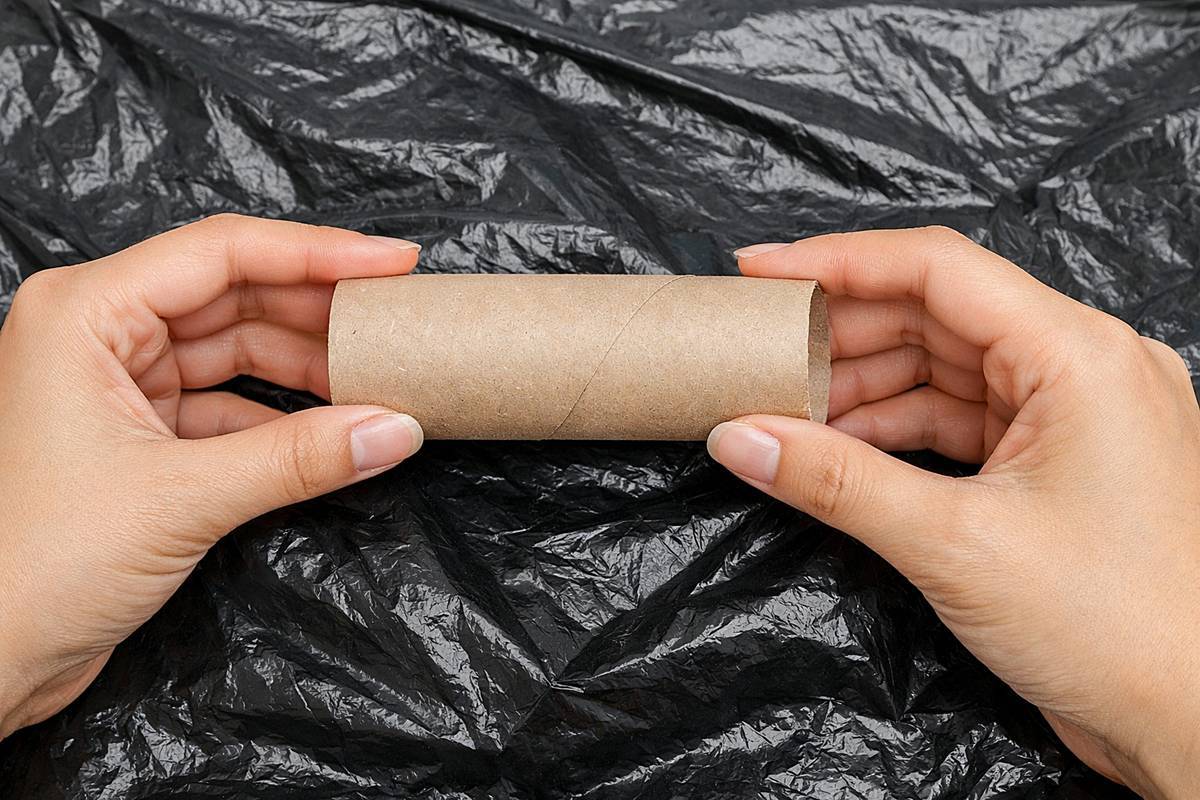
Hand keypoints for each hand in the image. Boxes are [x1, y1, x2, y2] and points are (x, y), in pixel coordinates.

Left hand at [0, 214, 424, 736]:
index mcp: (86, 312)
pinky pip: (230, 403)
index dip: (319, 252)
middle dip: (319, 312)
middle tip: (396, 324)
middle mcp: (100, 332)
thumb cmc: (37, 565)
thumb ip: (298, 458)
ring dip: (307, 367)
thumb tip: (395, 429)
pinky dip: (284, 417)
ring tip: (379, 378)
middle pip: (235, 294)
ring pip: (236, 349)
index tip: (394, 263)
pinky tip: (335, 430)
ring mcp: (120, 382)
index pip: (223, 253)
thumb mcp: (183, 499)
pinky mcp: (141, 434)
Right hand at [708, 228, 1199, 798]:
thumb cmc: (1115, 628)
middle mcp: (1084, 366)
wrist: (1196, 723)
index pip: (939, 269)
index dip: (839, 261)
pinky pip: (963, 419)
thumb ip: (836, 481)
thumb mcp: (954, 545)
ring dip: (864, 386)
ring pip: (945, 368)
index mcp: (1079, 354)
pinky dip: (898, 429)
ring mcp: (1075, 414)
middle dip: (843, 333)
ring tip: (786, 408)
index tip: (761, 272)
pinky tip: (838, 447)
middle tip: (761, 349)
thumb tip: (739, 438)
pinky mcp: (1061, 462)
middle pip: (937, 314)